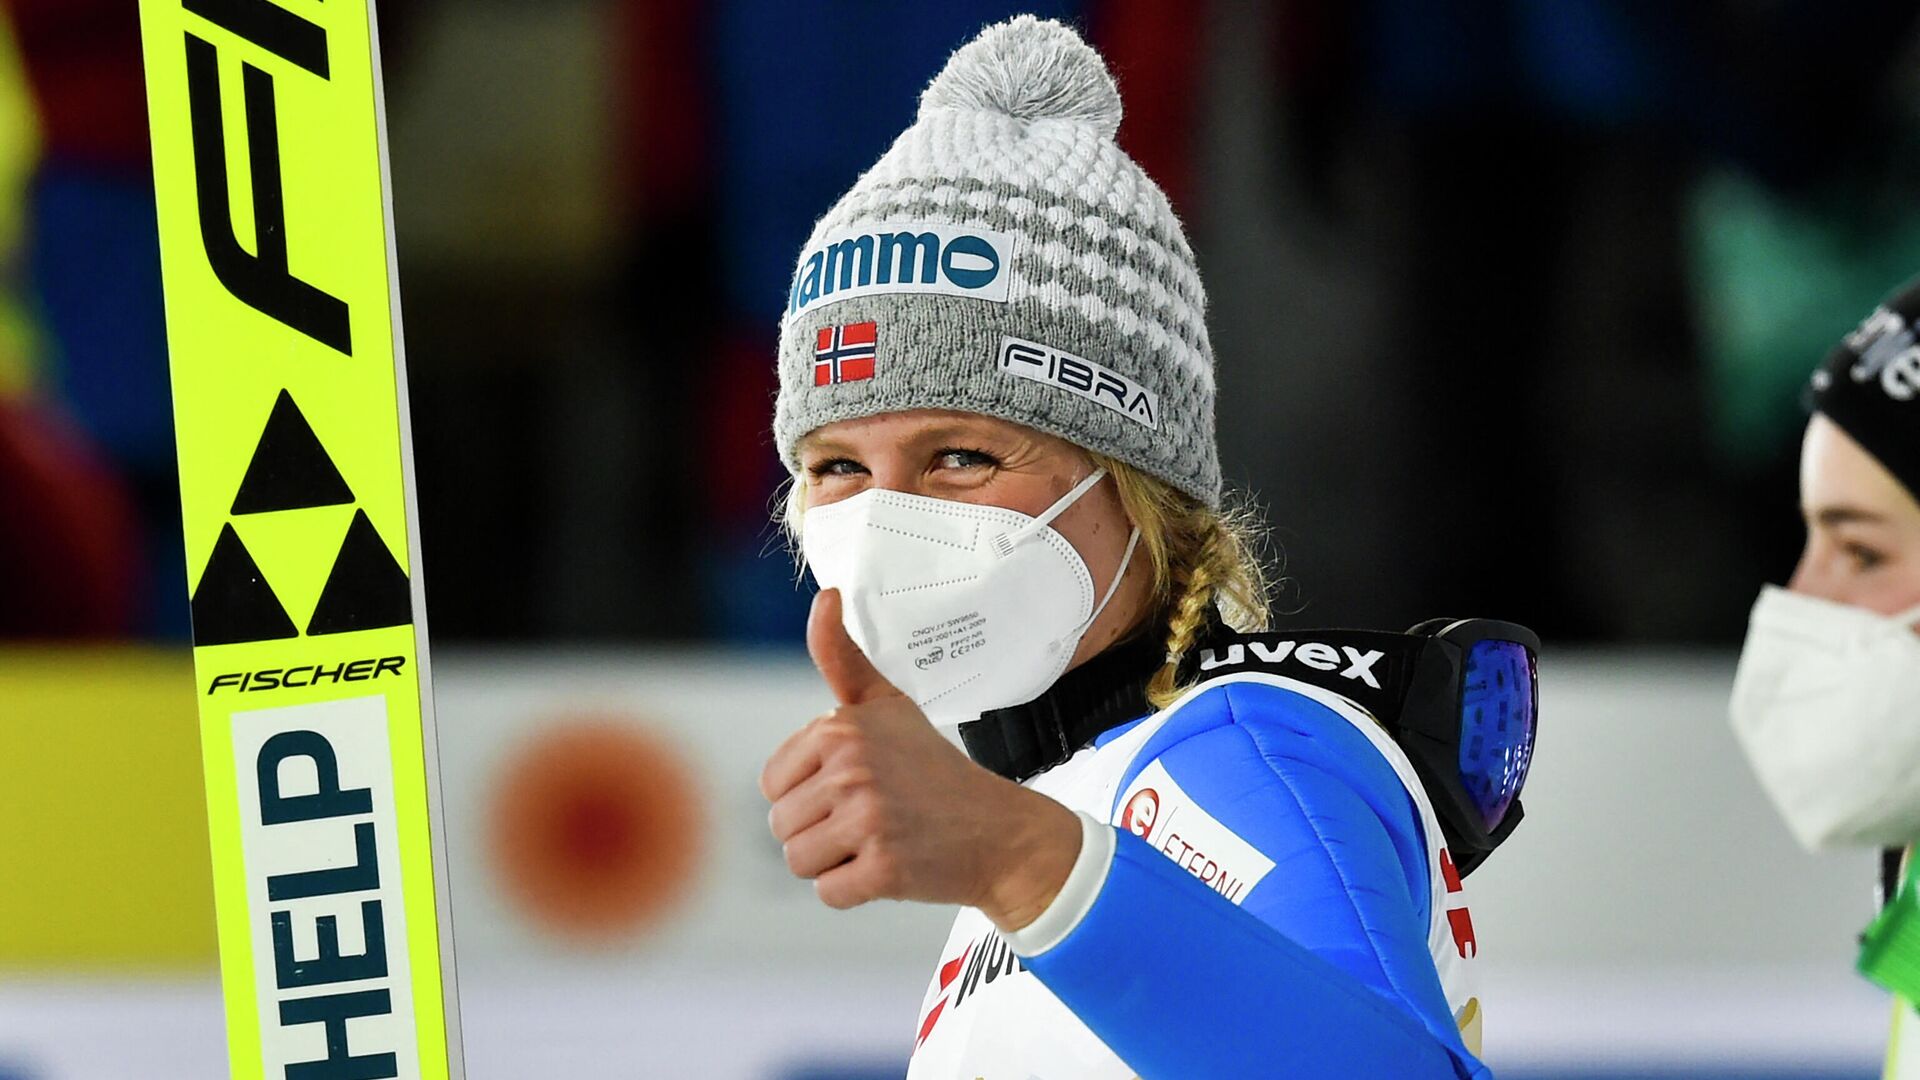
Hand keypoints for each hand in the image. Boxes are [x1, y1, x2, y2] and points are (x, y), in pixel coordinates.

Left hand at [760, 589, 1082, 930]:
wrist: (996, 830)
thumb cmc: (932, 768)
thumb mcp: (887, 704)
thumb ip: (842, 657)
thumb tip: (824, 596)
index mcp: (841, 728)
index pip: (773, 783)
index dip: (809, 792)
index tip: (859, 784)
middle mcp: (851, 769)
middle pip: (782, 825)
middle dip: (820, 831)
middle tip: (874, 817)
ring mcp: (867, 821)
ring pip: (799, 861)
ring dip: (834, 862)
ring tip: (880, 839)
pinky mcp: (882, 869)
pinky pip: (829, 893)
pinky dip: (855, 889)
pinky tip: (891, 865)